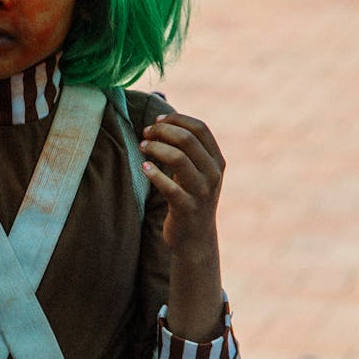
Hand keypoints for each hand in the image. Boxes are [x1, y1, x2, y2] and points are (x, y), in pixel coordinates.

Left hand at [139, 112, 224, 254]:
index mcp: (217, 161)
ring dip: (156, 148)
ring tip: (142, 147)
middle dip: (162, 131)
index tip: (157, 121)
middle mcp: (213, 174)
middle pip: (188, 139)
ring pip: (178, 158)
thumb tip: (161, 123)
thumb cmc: (191, 198)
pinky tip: (144, 168)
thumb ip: (189, 151)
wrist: (196, 238)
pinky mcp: (187, 208)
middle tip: (145, 134)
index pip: (200, 128)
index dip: (177, 119)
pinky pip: (169, 186)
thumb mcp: (198, 173)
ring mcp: (202, 192)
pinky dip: (154, 174)